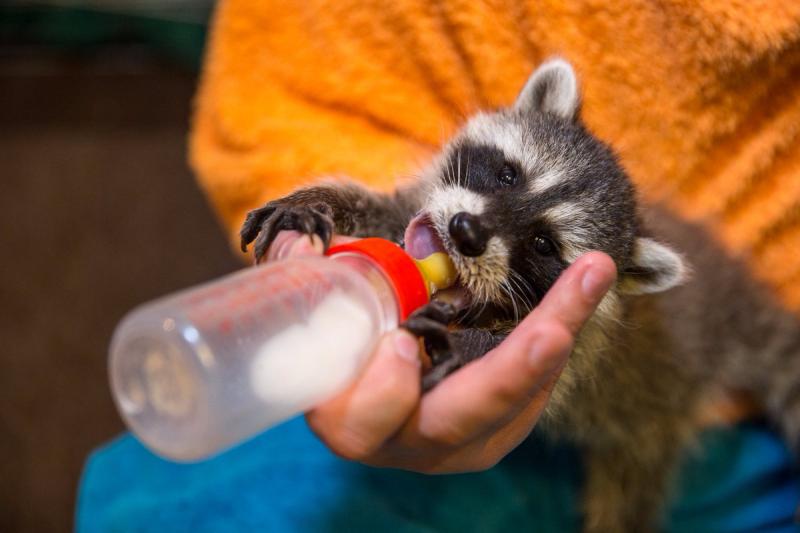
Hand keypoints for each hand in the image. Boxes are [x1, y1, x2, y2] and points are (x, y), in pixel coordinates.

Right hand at [268, 230, 616, 472]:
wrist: (375, 355)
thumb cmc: (341, 324)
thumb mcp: (317, 296)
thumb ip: (301, 271)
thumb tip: (296, 243)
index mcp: (346, 417)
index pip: (362, 425)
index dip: (382, 394)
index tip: (399, 343)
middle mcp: (403, 441)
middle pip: (456, 425)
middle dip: (507, 376)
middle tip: (552, 331)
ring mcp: (455, 442)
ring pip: (509, 411)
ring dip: (551, 346)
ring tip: (590, 277)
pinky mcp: (494, 427)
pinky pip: (532, 396)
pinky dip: (554, 344)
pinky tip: (578, 294)